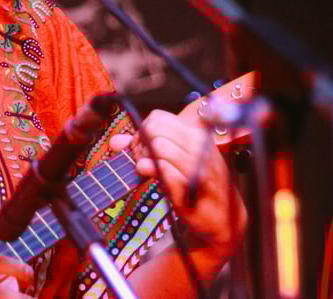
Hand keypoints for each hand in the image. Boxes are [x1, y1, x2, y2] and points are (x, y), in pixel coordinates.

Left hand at [109, 110, 245, 260]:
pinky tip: (149, 176)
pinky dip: (149, 171)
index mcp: (196, 134)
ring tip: (146, 169)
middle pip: (154, 129)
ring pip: (158, 145)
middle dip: (141, 143)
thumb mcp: (174, 161)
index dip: (143, 131)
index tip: (143, 147)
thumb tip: (115, 142)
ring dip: (144, 158)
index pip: (158, 117)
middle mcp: (200, 146)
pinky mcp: (191, 186)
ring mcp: (198, 165)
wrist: (221, 219)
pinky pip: (162, 168)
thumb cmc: (196, 186)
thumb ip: (143, 147)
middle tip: (142, 159)